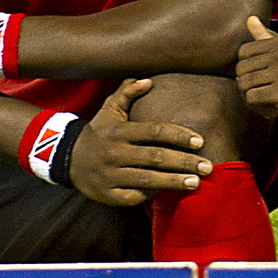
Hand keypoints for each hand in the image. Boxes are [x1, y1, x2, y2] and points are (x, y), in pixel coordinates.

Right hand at [66, 78, 212, 207]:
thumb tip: (148, 80)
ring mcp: (110, 176)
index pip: (155, 132)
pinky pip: (132, 197)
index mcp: (120, 132)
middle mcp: (115, 153)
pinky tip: (168, 193)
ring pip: (147, 180)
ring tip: (197, 182)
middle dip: (184, 162)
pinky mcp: (106, 194)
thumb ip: (128, 92)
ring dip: (174, 181)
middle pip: (155, 158)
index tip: (200, 142)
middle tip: (209, 166)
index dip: (179, 136)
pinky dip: (150, 196)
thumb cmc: (100, 132)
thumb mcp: (110, 109)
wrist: (68, 159)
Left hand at [235, 15, 277, 124]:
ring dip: (251, 97)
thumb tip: (249, 18)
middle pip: (241, 69)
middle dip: (247, 84)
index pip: (244, 51)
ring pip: (244, 84)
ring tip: (266, 102)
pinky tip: (273, 109)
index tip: (260, 77)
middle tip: (261, 92)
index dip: (247, 68)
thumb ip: (268, 36)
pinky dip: (259, 108)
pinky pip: (252, 98)